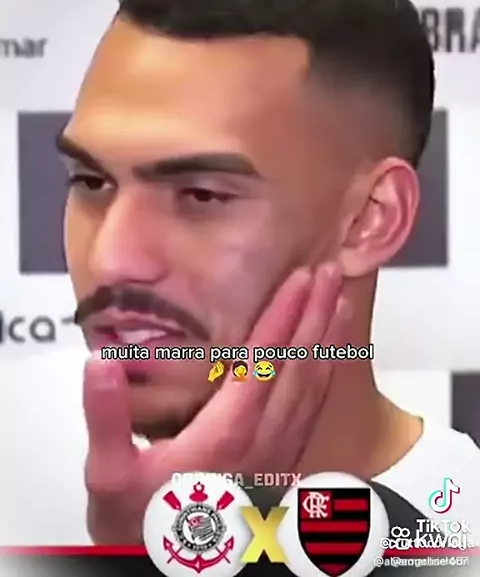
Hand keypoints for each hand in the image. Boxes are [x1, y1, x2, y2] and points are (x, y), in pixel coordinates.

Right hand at [83, 262, 346, 543]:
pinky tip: (330, 353)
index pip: (261, 365)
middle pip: (298, 369)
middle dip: (315, 315)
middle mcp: (262, 443)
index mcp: (224, 438)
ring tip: (338, 300)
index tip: (300, 279)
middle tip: (331, 273)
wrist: (179, 566)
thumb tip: (101, 365)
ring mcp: (279, 455)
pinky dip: (327, 374)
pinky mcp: (284, 463)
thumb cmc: (141, 522)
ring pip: (314, 389)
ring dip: (328, 340)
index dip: (283, 317)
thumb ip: (105, 419)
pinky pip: (314, 411)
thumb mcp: (109, 474)